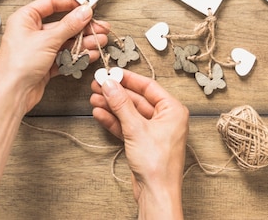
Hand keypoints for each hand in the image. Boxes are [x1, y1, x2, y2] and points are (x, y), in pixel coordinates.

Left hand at [0, 0, 109, 114]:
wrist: (12, 94)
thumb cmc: (17, 65)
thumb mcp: (47, 39)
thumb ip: (69, 25)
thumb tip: (83, 12)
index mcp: (25, 19)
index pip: (51, 4)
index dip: (70, 3)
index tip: (86, 6)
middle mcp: (31, 32)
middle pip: (62, 24)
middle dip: (83, 27)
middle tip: (99, 27)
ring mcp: (39, 49)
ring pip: (66, 41)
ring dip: (83, 42)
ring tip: (99, 41)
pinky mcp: (45, 64)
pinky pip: (65, 56)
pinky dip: (77, 55)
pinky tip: (89, 54)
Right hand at [90, 71, 188, 218]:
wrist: (156, 194)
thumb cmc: (157, 164)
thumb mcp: (136, 128)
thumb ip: (121, 104)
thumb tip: (110, 84)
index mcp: (173, 110)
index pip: (149, 86)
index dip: (128, 79)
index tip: (112, 73)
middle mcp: (166, 119)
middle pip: (137, 99)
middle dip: (116, 93)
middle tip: (98, 84)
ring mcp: (154, 131)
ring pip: (130, 113)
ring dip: (112, 106)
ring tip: (94, 98)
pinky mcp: (143, 143)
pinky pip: (127, 126)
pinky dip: (114, 120)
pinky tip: (100, 113)